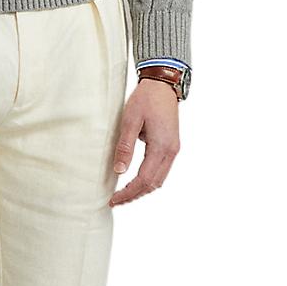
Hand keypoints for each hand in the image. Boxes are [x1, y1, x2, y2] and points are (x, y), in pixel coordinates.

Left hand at [109, 78, 180, 205]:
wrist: (163, 85)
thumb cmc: (145, 99)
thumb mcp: (130, 120)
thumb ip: (125, 147)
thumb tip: (119, 171)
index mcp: (161, 147)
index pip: (144, 180)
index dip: (128, 193)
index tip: (113, 199)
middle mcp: (171, 151)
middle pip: (153, 184)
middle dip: (134, 195)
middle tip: (116, 200)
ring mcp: (173, 149)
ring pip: (159, 179)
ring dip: (142, 189)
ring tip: (124, 193)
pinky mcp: (171, 146)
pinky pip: (161, 170)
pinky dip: (149, 180)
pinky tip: (135, 180)